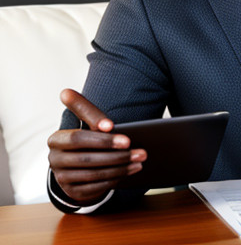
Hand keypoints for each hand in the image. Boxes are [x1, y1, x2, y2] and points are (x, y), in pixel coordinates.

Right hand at [48, 89, 146, 203]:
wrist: (79, 165)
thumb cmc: (87, 137)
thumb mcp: (86, 122)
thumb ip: (82, 109)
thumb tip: (65, 92)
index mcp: (56, 139)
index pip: (78, 138)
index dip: (100, 138)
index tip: (122, 135)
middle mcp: (55, 160)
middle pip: (88, 158)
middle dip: (117, 155)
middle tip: (141, 151)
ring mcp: (62, 178)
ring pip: (94, 174)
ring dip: (121, 167)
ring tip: (140, 160)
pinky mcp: (72, 192)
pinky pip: (96, 186)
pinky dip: (116, 178)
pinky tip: (131, 170)